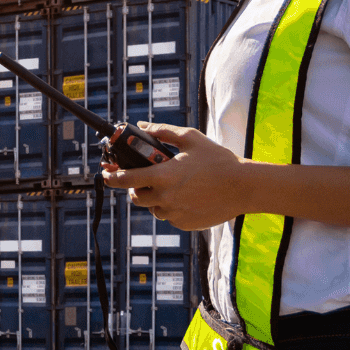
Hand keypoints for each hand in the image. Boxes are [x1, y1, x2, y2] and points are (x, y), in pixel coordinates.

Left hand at [100, 122, 256, 230]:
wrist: (243, 187)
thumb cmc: (218, 160)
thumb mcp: (190, 139)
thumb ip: (162, 132)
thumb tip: (142, 126)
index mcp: (163, 175)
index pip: (126, 179)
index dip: (112, 177)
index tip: (106, 174)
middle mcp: (165, 197)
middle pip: (135, 197)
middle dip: (134, 188)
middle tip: (145, 178)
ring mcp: (174, 213)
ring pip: (153, 208)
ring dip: (154, 198)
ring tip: (172, 185)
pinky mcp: (185, 224)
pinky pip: (169, 216)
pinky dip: (171, 207)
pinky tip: (187, 196)